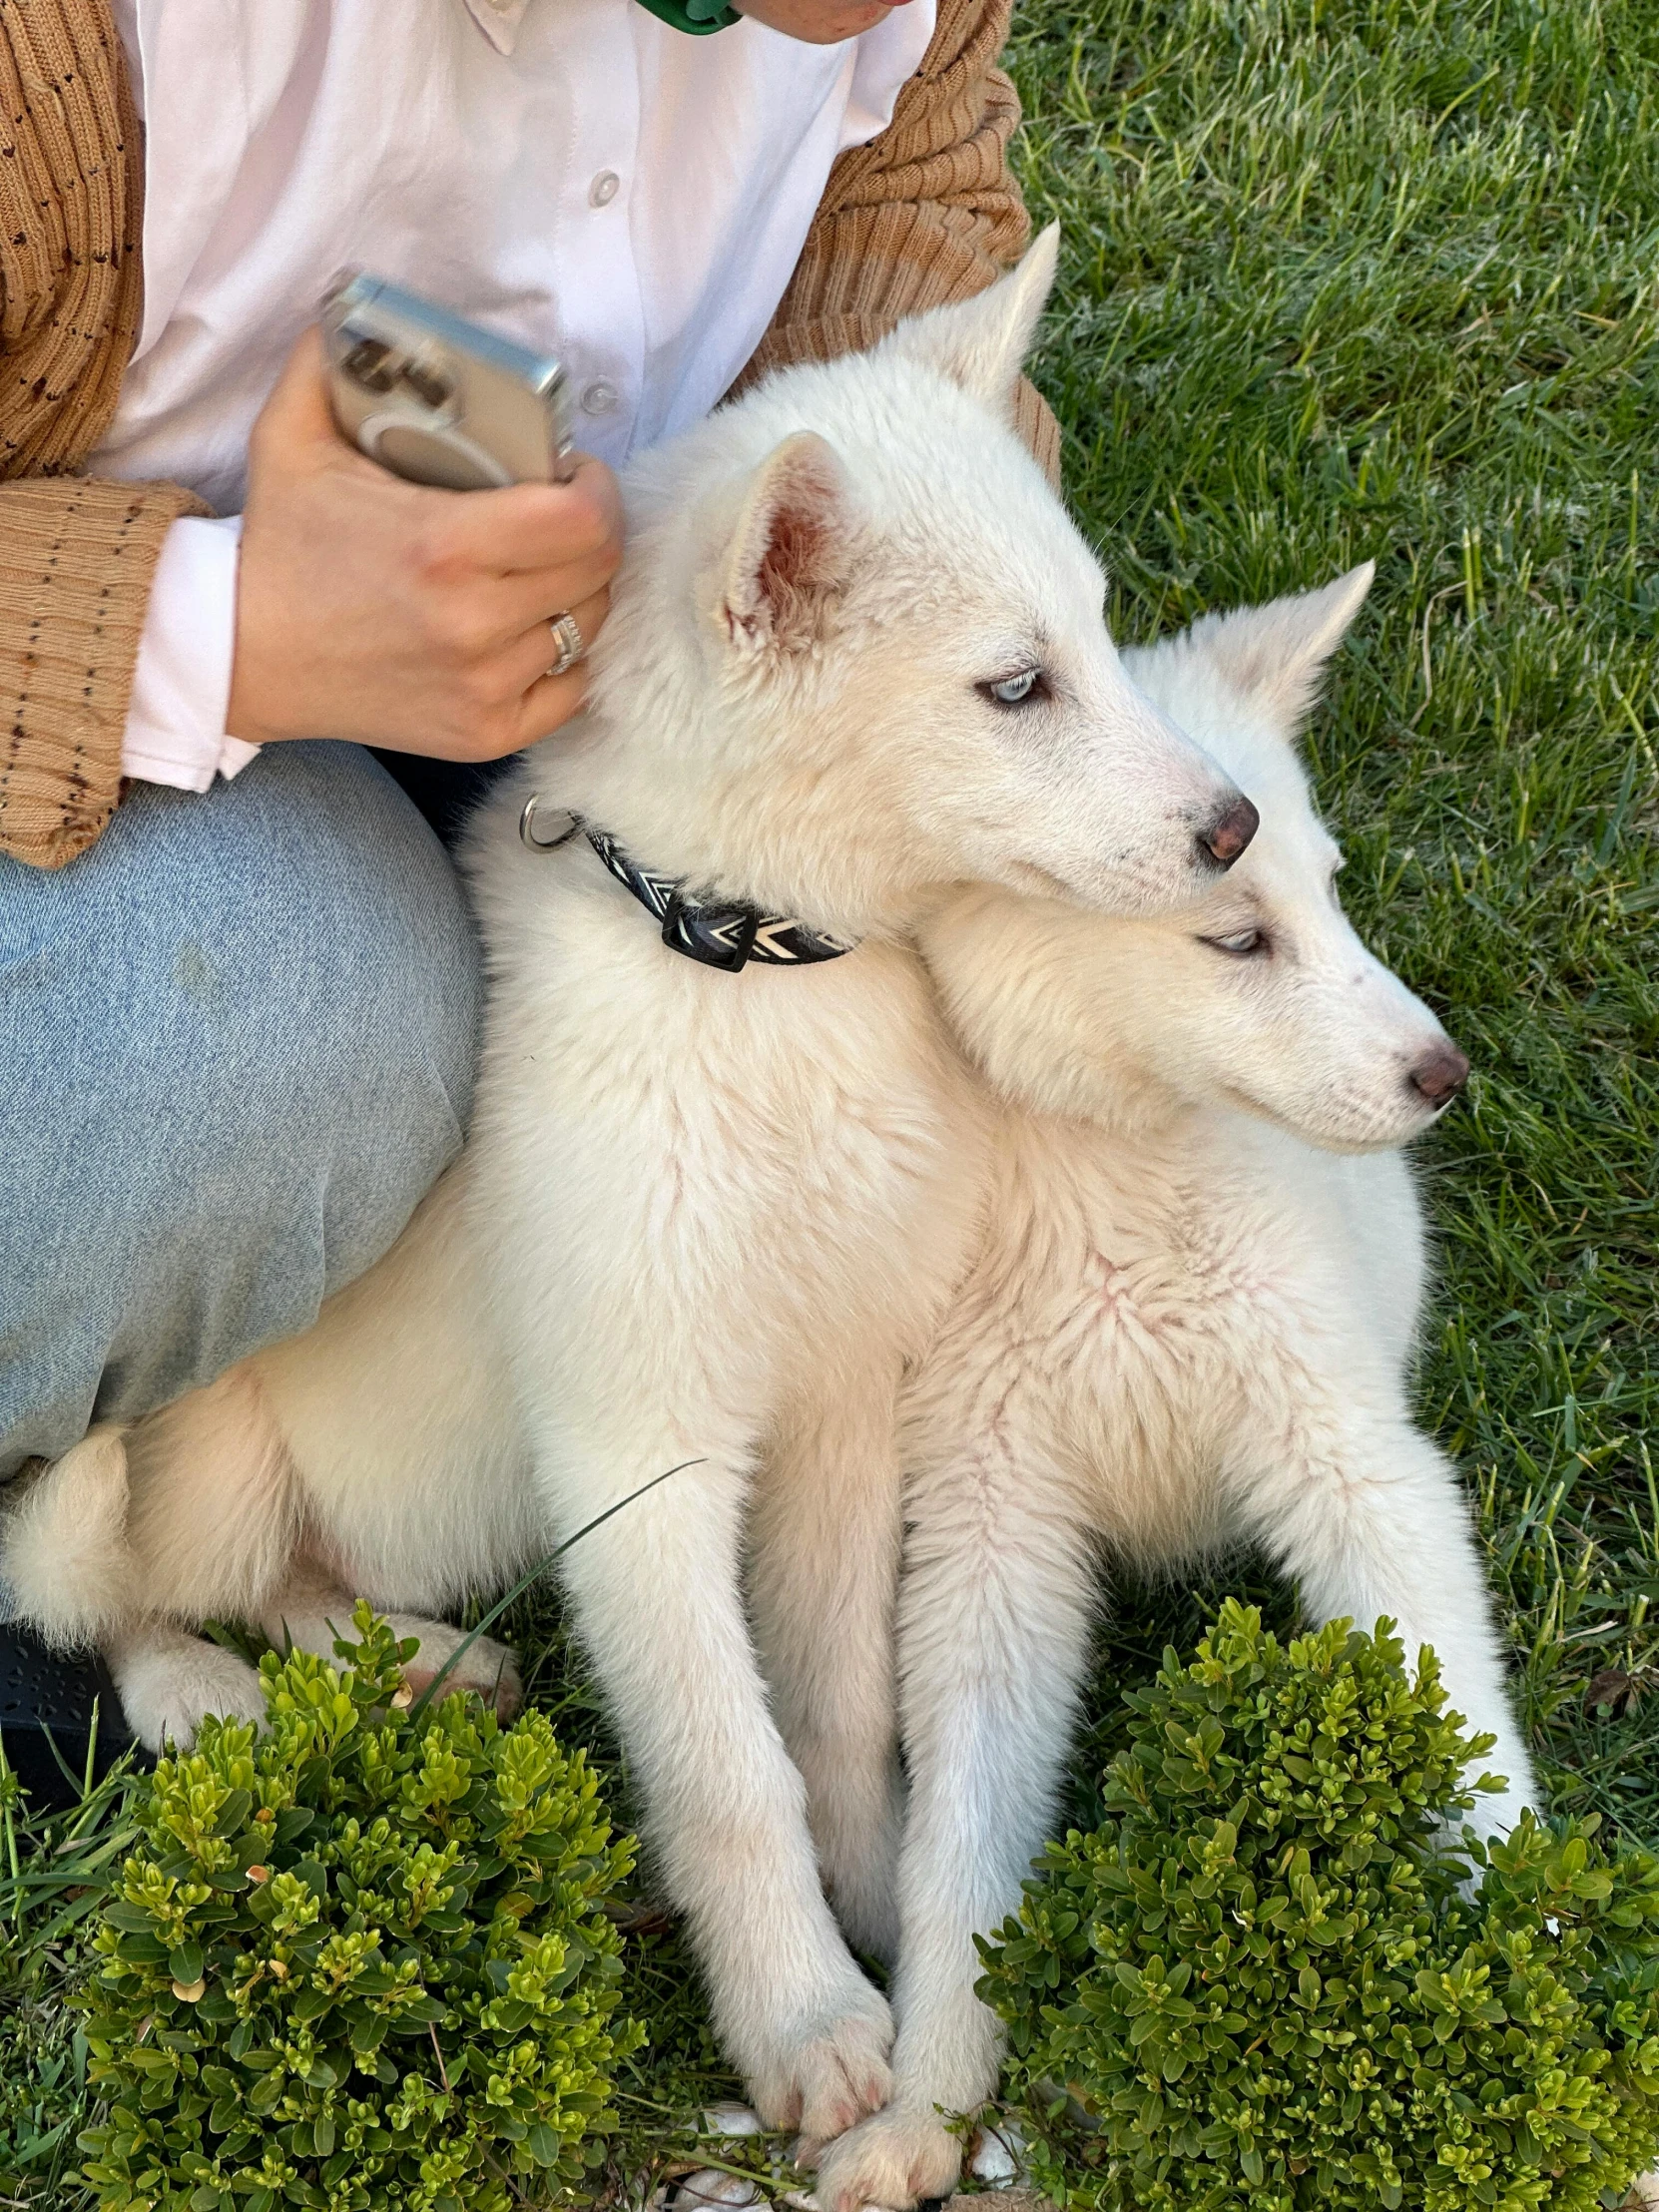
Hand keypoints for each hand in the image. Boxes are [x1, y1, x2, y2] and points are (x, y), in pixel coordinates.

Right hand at [226, 328, 621, 760]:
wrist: (242, 658)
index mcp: (445, 547)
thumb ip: (330, 359)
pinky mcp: (486, 732)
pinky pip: (572, 689)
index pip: (585, 519)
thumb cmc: (281, 549)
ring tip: (541, 568)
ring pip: (588, 626)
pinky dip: (563, 657)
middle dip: (594, 532)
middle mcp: (474, 624)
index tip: (576, 473)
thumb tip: (360, 306)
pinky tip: (531, 629)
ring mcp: (485, 686)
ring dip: (578, 591)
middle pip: (600, 571)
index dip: (597, 488)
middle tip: (564, 515)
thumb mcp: (293, 439)